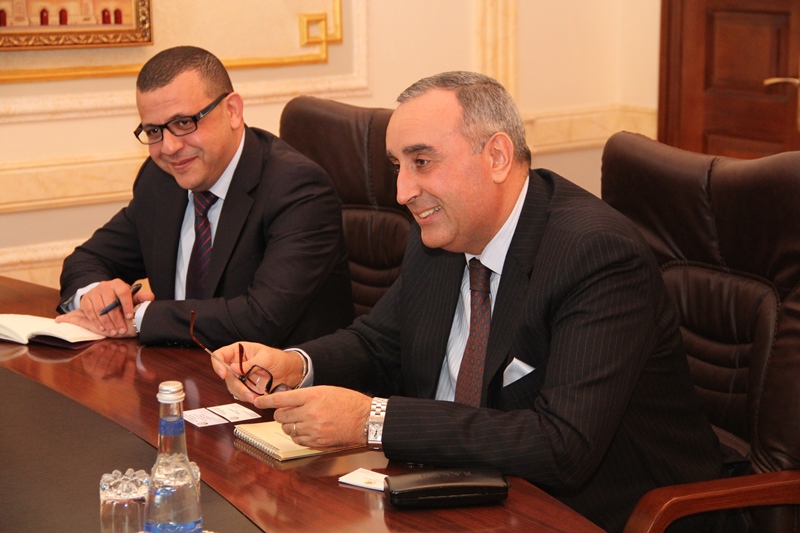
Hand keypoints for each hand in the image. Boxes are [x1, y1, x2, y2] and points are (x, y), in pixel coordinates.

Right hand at [55, 279, 152, 336]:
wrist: (102, 293)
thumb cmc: (119, 297)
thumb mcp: (130, 296)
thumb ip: (140, 297)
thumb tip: (151, 297)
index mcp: (117, 284)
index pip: (123, 292)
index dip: (127, 305)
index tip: (129, 316)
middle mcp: (104, 286)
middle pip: (110, 303)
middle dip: (117, 319)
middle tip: (122, 330)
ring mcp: (93, 292)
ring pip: (99, 309)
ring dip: (107, 323)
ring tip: (113, 332)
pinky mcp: (85, 300)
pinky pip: (89, 312)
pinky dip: (96, 322)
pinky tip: (103, 329)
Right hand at [210, 342, 305, 402]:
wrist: (290, 372)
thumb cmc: (279, 359)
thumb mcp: (266, 358)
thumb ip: (250, 363)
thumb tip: (233, 368)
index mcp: (239, 351)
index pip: (220, 355)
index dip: (218, 364)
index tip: (223, 374)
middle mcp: (237, 364)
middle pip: (226, 375)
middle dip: (236, 386)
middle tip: (247, 392)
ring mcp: (241, 377)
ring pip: (232, 387)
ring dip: (242, 394)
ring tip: (255, 397)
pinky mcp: (246, 387)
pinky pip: (241, 394)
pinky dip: (248, 397)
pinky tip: (257, 398)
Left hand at [257, 386, 371, 447]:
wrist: (365, 420)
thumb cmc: (348, 402)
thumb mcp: (326, 391)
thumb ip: (305, 396)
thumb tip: (286, 401)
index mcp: (313, 396)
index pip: (281, 399)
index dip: (266, 401)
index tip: (258, 402)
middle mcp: (310, 413)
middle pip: (281, 416)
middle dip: (281, 414)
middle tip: (287, 412)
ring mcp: (313, 429)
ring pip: (288, 429)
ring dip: (290, 425)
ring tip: (302, 420)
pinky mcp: (317, 442)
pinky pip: (297, 440)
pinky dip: (298, 435)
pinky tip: (307, 430)